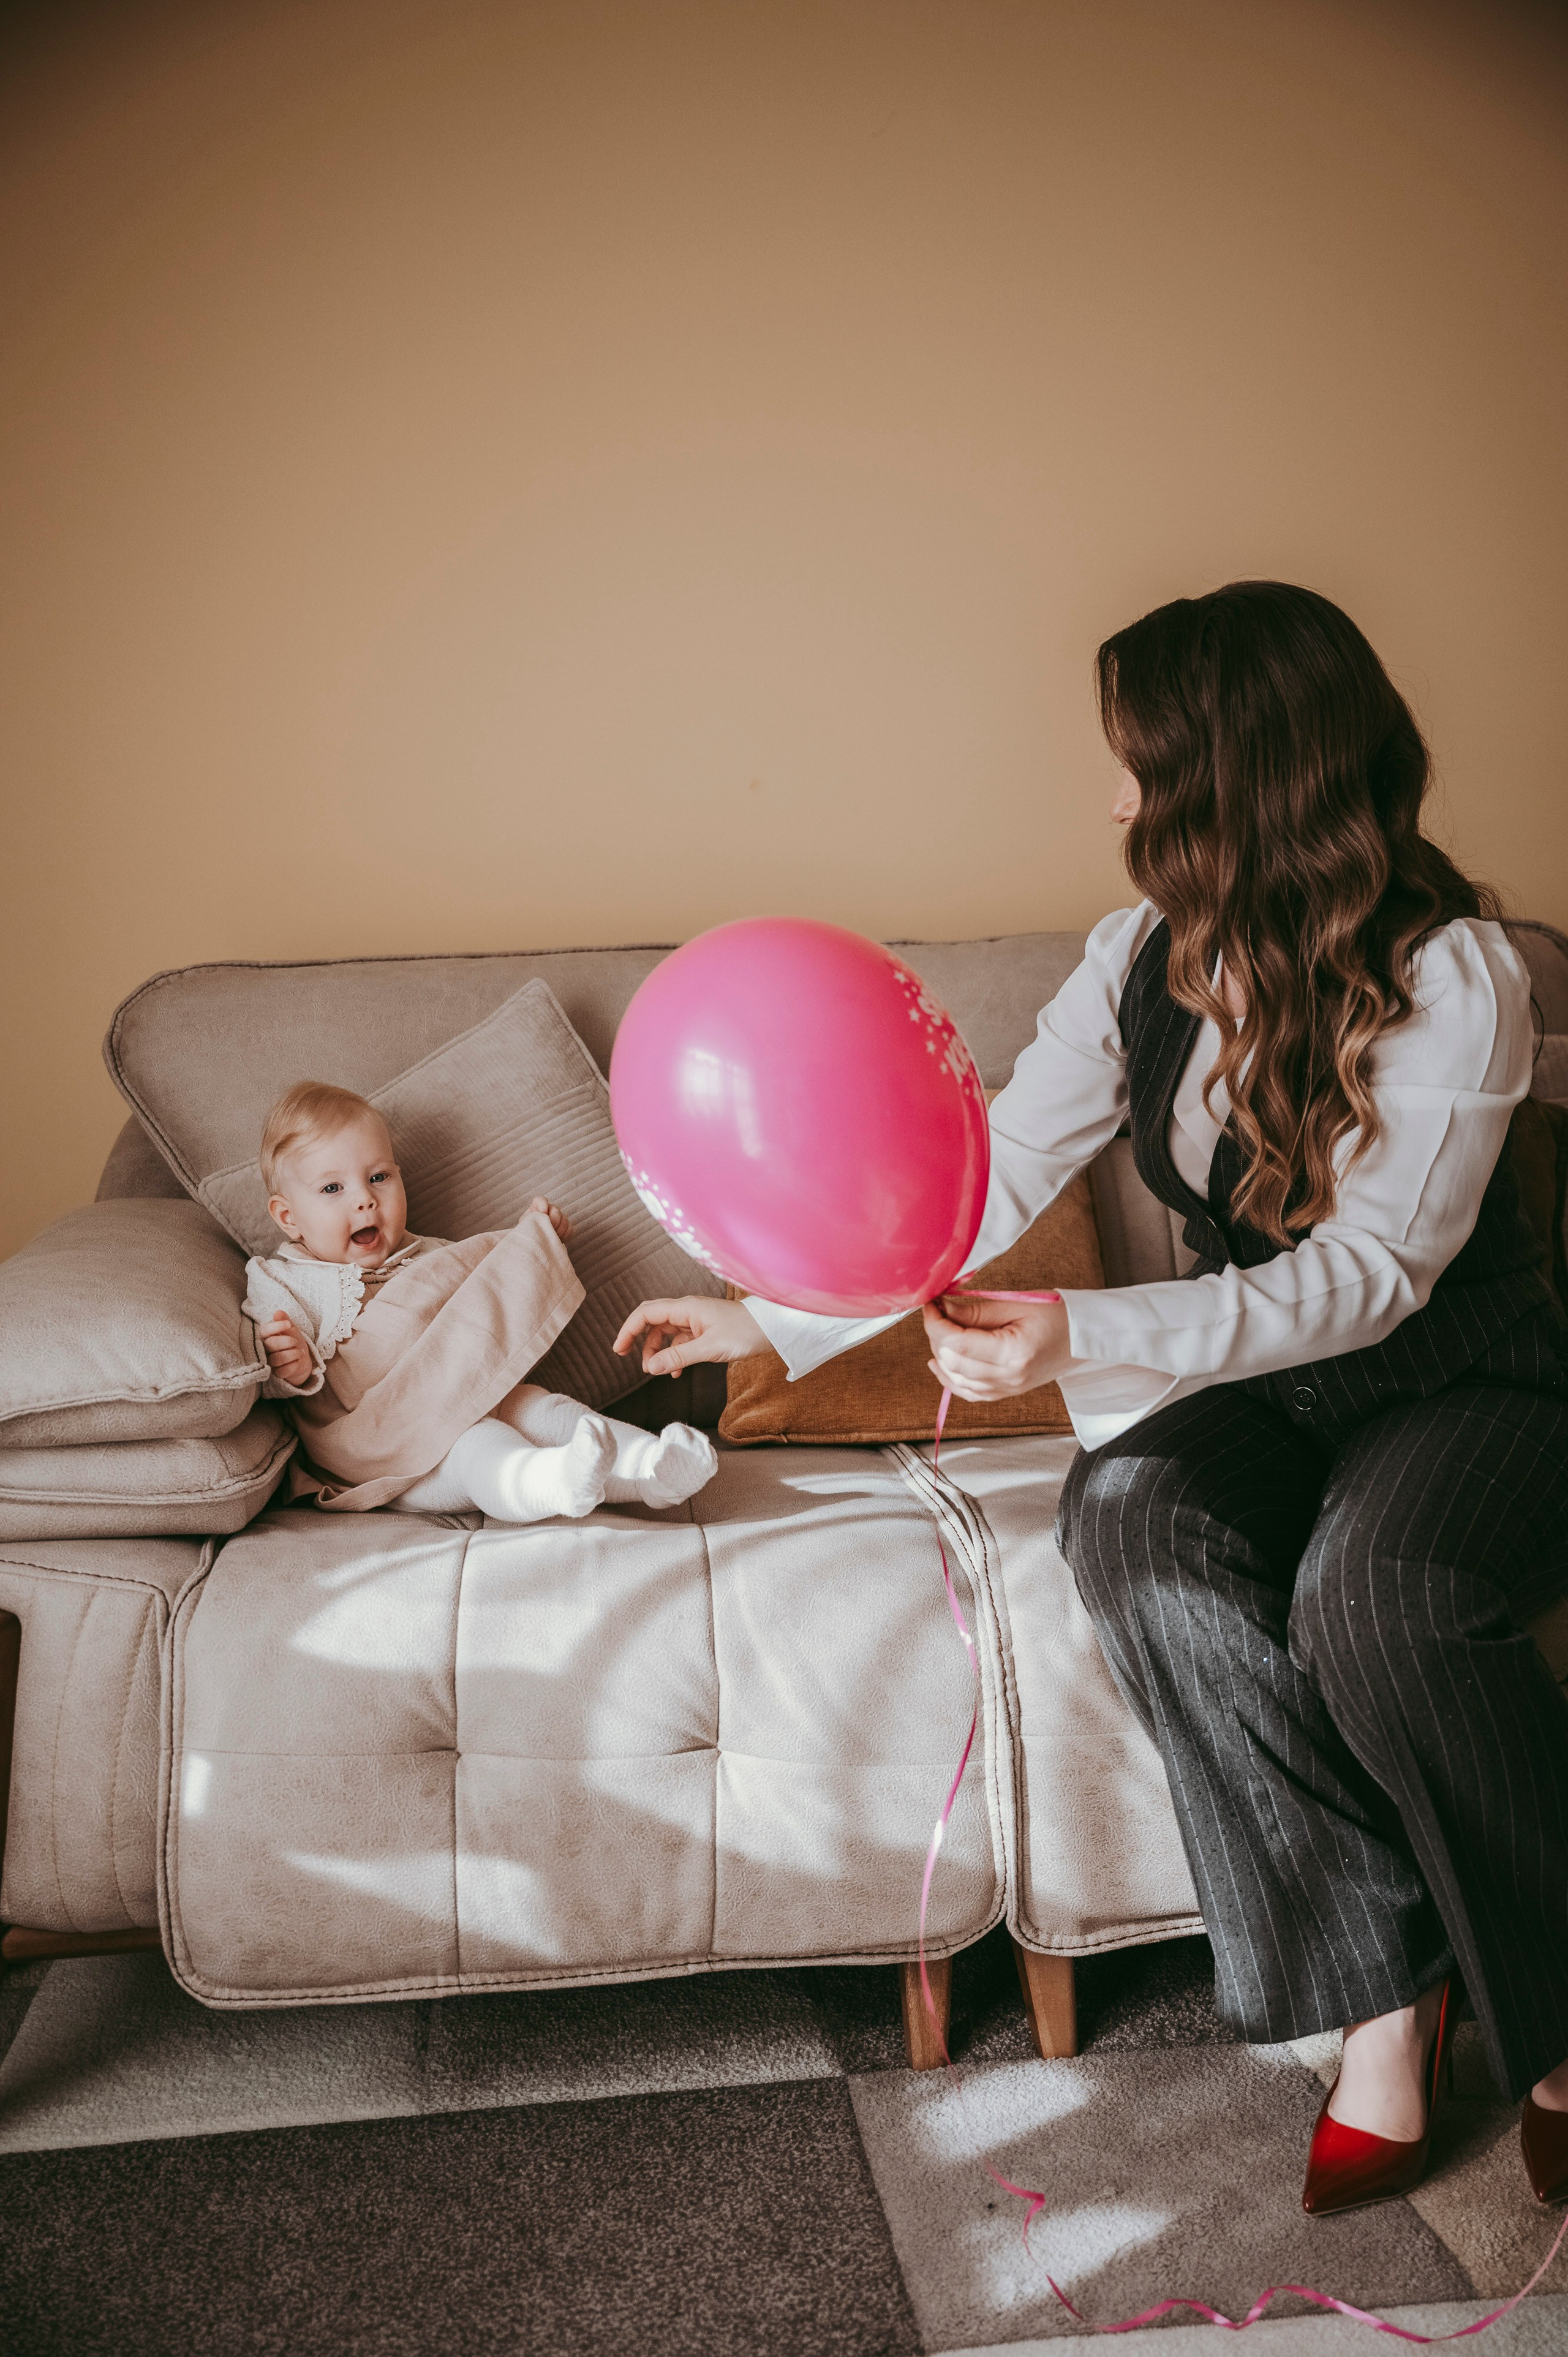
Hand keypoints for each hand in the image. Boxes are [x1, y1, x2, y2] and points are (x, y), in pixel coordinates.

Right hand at [259, 1309, 312, 1387]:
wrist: (301, 1359)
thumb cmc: (294, 1341)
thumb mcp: (291, 1329)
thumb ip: (284, 1321)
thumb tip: (278, 1313)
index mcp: (266, 1336)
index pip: (264, 1330)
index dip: (275, 1326)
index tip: (288, 1324)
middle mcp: (264, 1349)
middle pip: (270, 1344)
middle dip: (286, 1341)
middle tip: (296, 1341)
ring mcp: (270, 1362)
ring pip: (276, 1359)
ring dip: (292, 1354)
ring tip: (301, 1351)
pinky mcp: (276, 1373)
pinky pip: (282, 1371)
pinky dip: (293, 1365)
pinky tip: (298, 1361)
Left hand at [528, 1196, 571, 1240]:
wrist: (533, 1247)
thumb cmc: (528, 1236)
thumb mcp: (525, 1227)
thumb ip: (531, 1220)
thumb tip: (541, 1217)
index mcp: (535, 1208)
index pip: (541, 1200)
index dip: (543, 1206)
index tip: (542, 1215)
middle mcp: (548, 1211)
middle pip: (556, 1209)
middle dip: (552, 1221)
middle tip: (547, 1231)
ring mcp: (558, 1218)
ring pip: (564, 1219)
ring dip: (558, 1230)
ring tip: (550, 1238)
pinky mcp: (565, 1227)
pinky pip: (569, 1228)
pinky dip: (564, 1235)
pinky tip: (557, 1239)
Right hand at [613, 1294, 766, 1375]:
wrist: (774, 1330)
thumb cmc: (746, 1332)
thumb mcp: (710, 1348)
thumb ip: (678, 1357)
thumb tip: (650, 1367)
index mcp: (686, 1308)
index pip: (646, 1313)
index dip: (629, 1329)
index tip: (619, 1350)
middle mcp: (688, 1311)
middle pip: (653, 1321)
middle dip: (639, 1339)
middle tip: (629, 1358)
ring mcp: (697, 1320)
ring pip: (667, 1333)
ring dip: (658, 1350)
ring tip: (656, 1370)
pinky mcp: (706, 1331)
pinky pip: (682, 1341)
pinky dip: (674, 1355)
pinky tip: (676, 1372)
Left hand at [922, 1292, 1073, 1401]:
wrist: (1084, 1337)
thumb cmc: (1058, 1315)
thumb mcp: (1016, 1304)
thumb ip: (976, 1310)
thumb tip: (942, 1308)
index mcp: (1013, 1353)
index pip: (957, 1343)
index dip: (936, 1323)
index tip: (931, 1305)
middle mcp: (1009, 1377)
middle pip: (953, 1362)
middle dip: (936, 1336)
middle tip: (937, 1312)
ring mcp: (1008, 1389)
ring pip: (957, 1380)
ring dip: (941, 1355)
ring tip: (939, 1331)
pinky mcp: (1007, 1392)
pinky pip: (969, 1392)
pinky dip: (950, 1378)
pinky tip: (940, 1362)